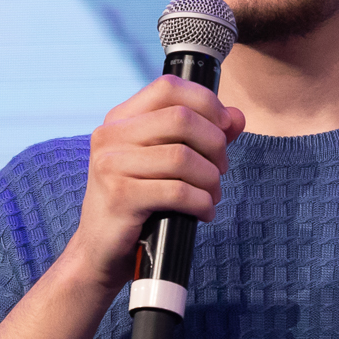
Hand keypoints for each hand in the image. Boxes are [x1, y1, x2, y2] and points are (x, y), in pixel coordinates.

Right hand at [64, 74, 244, 288]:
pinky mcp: (120, 197)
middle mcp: (111, 135)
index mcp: (121, 119)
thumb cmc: (139, 203)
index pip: (169, 87)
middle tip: (220, 169)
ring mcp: (111, 165)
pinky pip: (178, 191)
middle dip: (215, 144)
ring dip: (211, 179)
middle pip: (182, 119)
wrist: (101, 251)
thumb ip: (202, 135)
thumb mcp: (166, 163)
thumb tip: (237, 117)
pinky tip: (203, 212)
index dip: (207, 102)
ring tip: (211, 195)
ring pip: (183, 157)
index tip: (224, 127)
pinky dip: (202, 202)